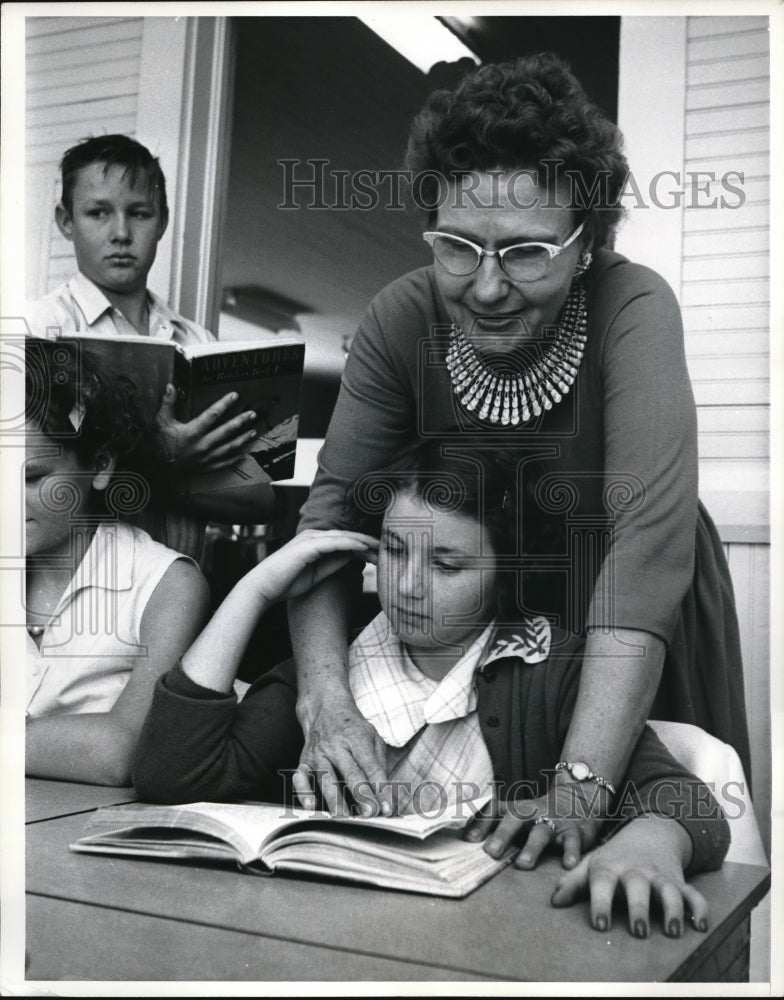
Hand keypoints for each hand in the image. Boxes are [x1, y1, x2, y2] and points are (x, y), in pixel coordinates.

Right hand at [156, 384, 257, 472]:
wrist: (154, 469)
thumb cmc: (157, 444)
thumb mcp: (160, 421)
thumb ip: (168, 403)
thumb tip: (171, 386)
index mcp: (192, 431)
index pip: (212, 414)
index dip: (225, 404)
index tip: (235, 396)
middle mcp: (202, 445)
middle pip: (226, 431)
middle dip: (241, 421)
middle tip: (252, 414)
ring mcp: (206, 458)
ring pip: (229, 448)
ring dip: (243, 439)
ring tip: (253, 432)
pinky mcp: (206, 468)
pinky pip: (224, 463)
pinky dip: (235, 458)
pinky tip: (244, 453)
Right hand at [251, 529, 377, 605]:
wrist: (263, 587)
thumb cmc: (286, 583)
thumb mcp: (317, 574)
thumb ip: (333, 564)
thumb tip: (352, 558)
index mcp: (315, 542)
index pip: (345, 541)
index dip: (364, 546)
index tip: (380, 553)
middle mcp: (314, 536)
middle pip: (348, 536)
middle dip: (368, 541)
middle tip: (388, 547)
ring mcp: (311, 539)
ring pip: (344, 537)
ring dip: (364, 541)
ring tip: (381, 547)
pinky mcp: (309, 546)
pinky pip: (335, 542)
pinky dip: (351, 544)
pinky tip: (364, 548)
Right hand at [292, 691, 392, 817]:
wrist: (325, 708)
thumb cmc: (353, 729)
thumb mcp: (372, 737)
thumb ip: (379, 764)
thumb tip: (385, 794)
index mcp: (357, 738)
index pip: (371, 766)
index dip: (380, 788)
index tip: (387, 808)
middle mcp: (336, 746)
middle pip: (350, 773)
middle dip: (360, 795)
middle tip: (370, 813)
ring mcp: (318, 754)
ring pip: (326, 778)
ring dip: (335, 800)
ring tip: (344, 818)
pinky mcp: (304, 761)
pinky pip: (301, 777)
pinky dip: (304, 791)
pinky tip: (311, 805)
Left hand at [463, 776, 606, 869]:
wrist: (578, 800)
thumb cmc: (539, 815)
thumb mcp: (517, 815)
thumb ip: (493, 822)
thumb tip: (465, 836)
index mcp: (517, 810)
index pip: (495, 811)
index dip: (481, 823)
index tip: (467, 839)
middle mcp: (533, 814)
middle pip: (516, 819)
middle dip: (503, 834)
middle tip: (490, 852)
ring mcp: (554, 822)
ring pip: (542, 832)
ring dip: (532, 848)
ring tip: (523, 865)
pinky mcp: (575, 833)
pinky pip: (573, 842)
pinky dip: (571, 852)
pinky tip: (568, 864)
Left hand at [551, 815, 708, 938]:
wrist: (648, 833)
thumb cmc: (614, 857)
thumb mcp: (591, 864)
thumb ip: (573, 882)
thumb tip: (554, 902)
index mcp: (610, 867)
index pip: (602, 882)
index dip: (600, 902)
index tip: (600, 924)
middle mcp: (636, 871)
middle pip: (637, 887)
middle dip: (639, 908)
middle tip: (638, 931)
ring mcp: (660, 876)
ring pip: (669, 890)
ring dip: (673, 910)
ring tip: (672, 932)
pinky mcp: (679, 882)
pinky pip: (694, 894)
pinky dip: (700, 908)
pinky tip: (700, 926)